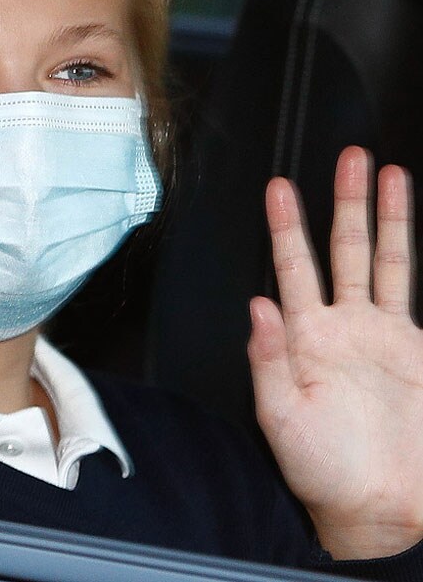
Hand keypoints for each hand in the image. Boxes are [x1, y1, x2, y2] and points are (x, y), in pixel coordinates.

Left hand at [248, 146, 422, 559]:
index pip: (291, 268)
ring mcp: (376, 331)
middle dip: (342, 202)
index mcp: (302, 337)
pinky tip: (407, 222)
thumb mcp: (282, 416)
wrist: (378, 504)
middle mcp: (337, 325)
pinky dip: (406, 251)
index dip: (285, 227)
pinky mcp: (409, 344)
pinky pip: (406, 285)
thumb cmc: (322, 466)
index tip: (279, 190)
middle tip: (346, 158)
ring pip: (378, 258)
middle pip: (340, 248)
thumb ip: (268, 359)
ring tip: (383, 172)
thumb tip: (256, 307)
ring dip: (381, 215)